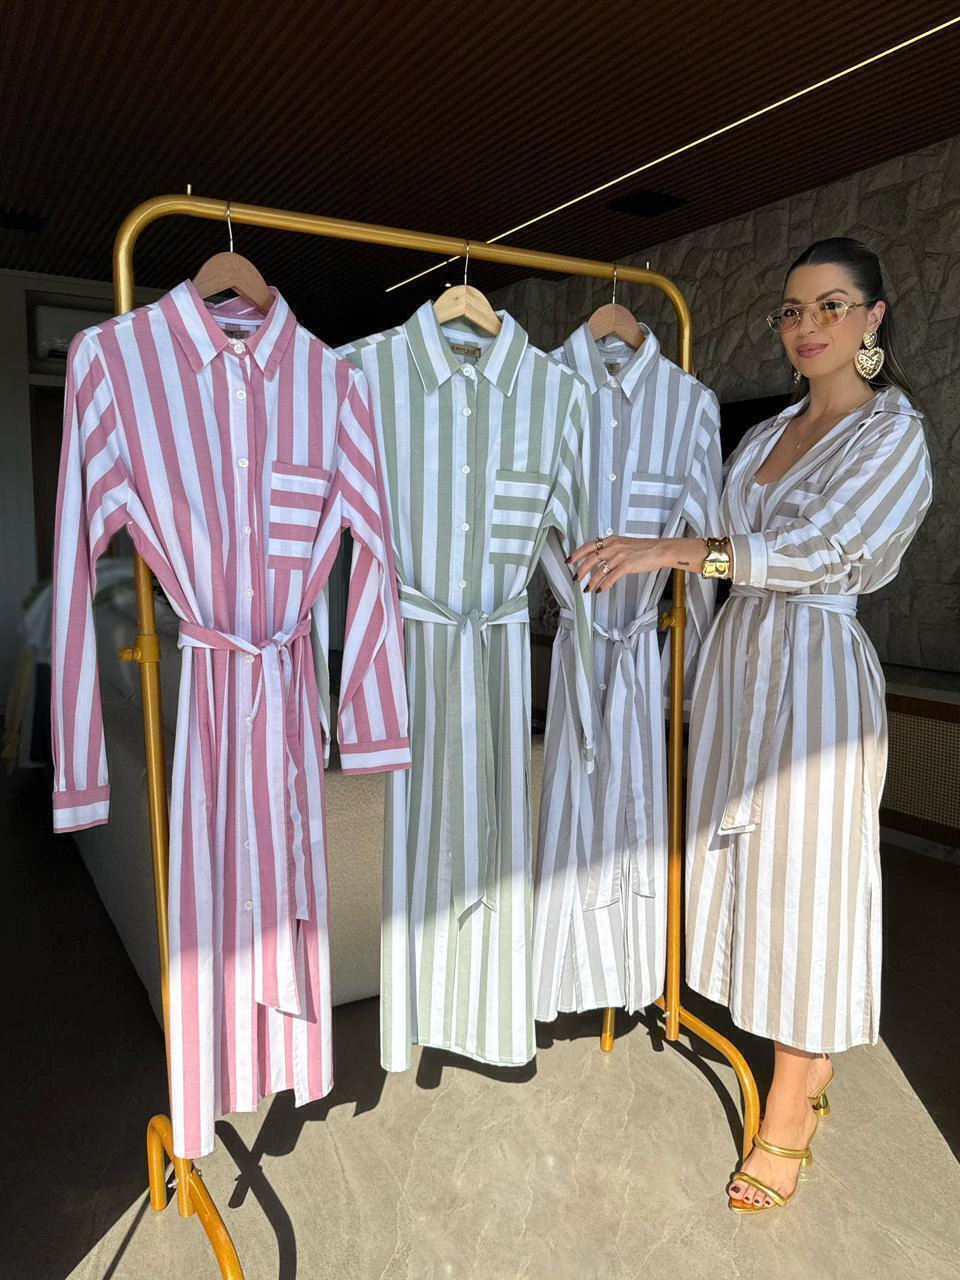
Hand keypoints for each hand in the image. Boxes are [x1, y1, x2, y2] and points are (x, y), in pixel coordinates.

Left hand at [567, 536, 706, 592]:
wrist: (660, 550)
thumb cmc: (643, 548)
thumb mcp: (624, 544)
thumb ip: (611, 549)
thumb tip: (599, 559)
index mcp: (611, 540)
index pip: (588, 545)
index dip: (577, 554)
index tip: (569, 561)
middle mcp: (613, 546)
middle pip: (590, 558)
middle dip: (581, 570)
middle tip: (576, 578)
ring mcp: (620, 555)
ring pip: (599, 570)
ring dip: (591, 581)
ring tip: (587, 589)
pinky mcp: (627, 565)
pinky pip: (611, 577)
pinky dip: (604, 585)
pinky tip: (600, 590)